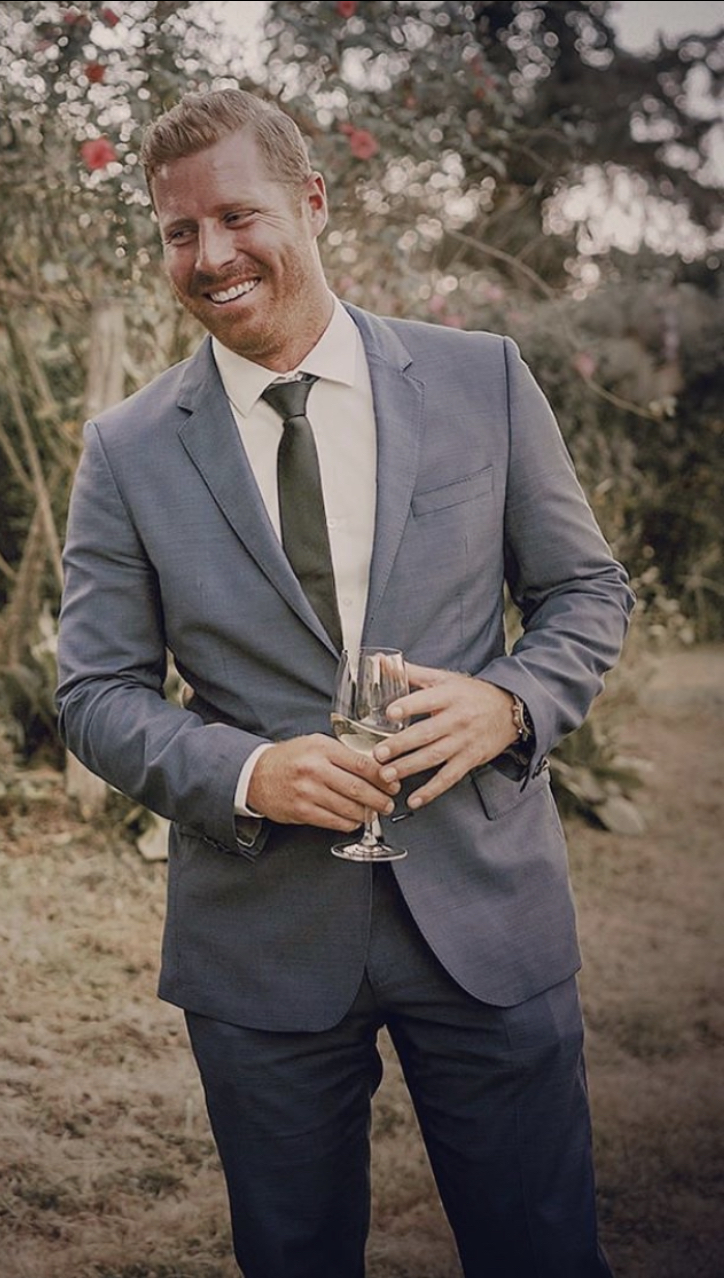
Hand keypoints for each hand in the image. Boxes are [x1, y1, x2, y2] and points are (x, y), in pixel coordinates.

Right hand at [246, 733, 400, 829]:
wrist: (256, 775)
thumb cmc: (290, 759)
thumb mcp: (315, 744)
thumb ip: (342, 753)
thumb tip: (375, 767)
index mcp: (322, 748)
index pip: (361, 764)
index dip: (382, 777)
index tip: (392, 783)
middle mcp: (315, 769)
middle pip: (357, 788)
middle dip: (379, 798)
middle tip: (388, 802)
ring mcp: (307, 792)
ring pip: (348, 807)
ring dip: (366, 813)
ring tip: (374, 813)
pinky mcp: (301, 811)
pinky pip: (334, 821)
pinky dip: (349, 823)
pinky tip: (355, 820)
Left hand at [373, 664, 518, 810]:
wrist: (510, 709)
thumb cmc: (472, 694)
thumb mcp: (444, 678)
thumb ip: (412, 673)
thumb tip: (382, 661)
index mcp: (449, 696)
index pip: (427, 700)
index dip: (408, 705)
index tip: (390, 712)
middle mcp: (456, 719)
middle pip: (426, 733)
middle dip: (401, 745)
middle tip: (379, 753)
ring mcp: (464, 741)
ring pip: (434, 757)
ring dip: (409, 767)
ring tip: (387, 775)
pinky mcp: (470, 759)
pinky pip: (449, 777)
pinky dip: (432, 790)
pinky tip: (415, 799)